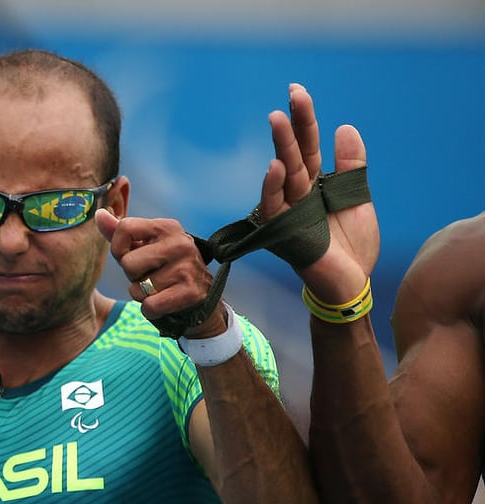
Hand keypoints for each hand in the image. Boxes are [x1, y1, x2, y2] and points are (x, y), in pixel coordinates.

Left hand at [95, 209, 226, 336]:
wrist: (200, 297)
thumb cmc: (163, 268)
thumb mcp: (143, 247)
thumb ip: (119, 233)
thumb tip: (98, 214)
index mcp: (167, 226)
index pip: (124, 228)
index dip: (118, 248)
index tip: (130, 255)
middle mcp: (180, 243)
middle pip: (127, 263)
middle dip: (133, 276)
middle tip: (151, 276)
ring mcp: (187, 267)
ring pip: (137, 289)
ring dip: (142, 295)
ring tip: (160, 289)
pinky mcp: (191, 293)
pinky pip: (149, 306)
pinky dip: (151, 311)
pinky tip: (164, 303)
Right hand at [258, 83, 378, 303]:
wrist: (351, 284)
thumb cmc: (351, 247)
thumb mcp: (358, 199)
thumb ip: (351, 167)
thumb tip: (345, 127)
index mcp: (315, 184)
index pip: (308, 145)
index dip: (305, 119)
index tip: (297, 90)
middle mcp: (297, 194)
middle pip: (294, 154)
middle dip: (292, 125)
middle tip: (291, 96)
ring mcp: (288, 212)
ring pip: (283, 175)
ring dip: (280, 148)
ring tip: (277, 120)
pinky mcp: (282, 233)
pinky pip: (274, 208)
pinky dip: (273, 188)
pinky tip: (275, 167)